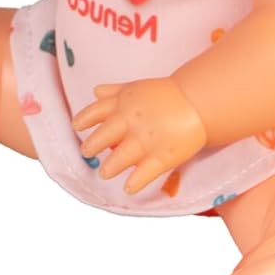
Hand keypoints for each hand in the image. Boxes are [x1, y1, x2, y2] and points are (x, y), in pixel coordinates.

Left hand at [72, 77, 207, 194]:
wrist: (197, 101)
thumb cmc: (166, 94)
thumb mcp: (136, 86)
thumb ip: (115, 91)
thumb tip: (94, 91)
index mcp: (123, 103)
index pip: (96, 111)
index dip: (83, 120)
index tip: (76, 127)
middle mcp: (130, 121)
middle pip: (103, 135)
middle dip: (92, 145)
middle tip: (85, 152)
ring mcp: (145, 140)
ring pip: (120, 157)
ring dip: (110, 167)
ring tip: (104, 173)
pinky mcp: (162, 156)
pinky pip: (145, 173)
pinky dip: (135, 182)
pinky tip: (128, 188)